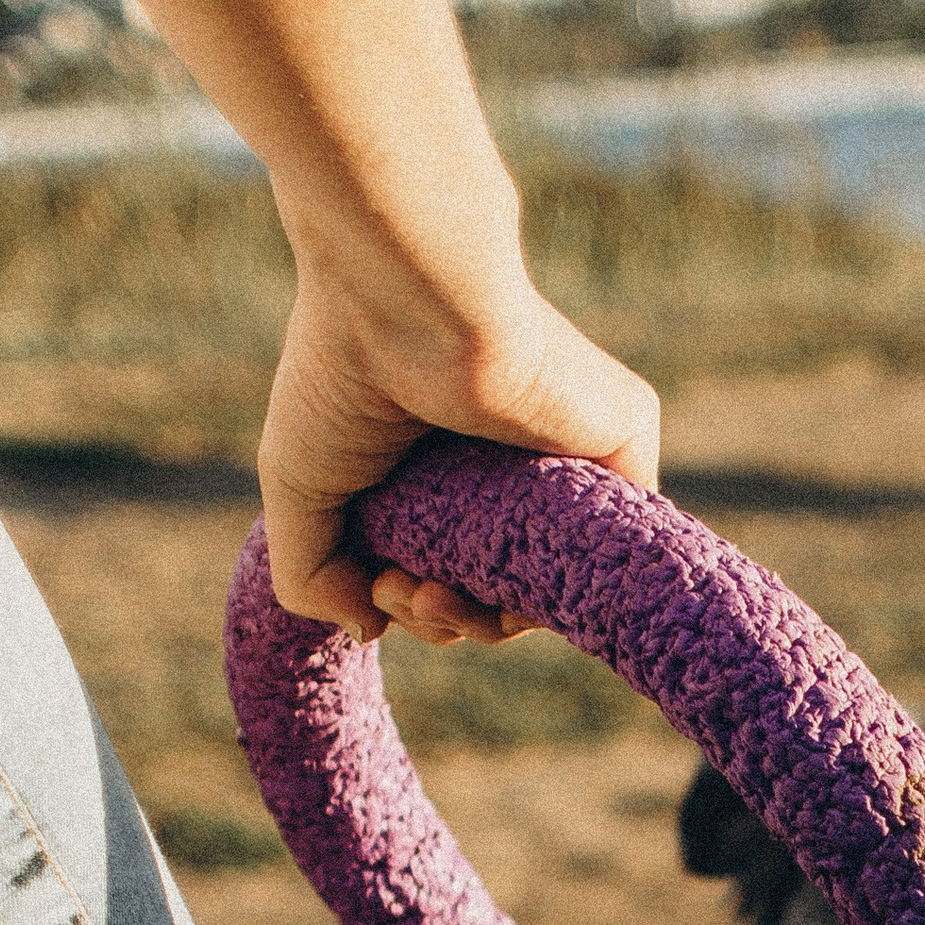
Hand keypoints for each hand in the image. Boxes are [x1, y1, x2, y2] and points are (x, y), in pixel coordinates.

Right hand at [259, 200, 659, 646]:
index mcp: (446, 462)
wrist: (404, 294)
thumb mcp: (301, 489)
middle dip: (443, 620)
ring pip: (552, 581)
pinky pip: (615, 549)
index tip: (380, 594)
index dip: (415, 605)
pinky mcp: (623, 438)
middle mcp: (510, 460)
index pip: (451, 566)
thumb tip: (367, 630)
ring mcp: (570, 452)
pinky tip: (496, 593)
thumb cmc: (341, 373)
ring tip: (428, 595)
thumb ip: (315, 572)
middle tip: (398, 593)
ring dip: (484, 623)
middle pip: (500, 588)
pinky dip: (555, 594)